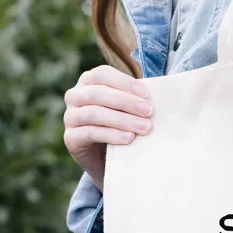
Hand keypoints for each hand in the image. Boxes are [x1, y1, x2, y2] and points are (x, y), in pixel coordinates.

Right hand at [62, 65, 152, 191]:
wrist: (107, 157)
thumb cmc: (121, 124)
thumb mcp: (128, 108)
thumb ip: (137, 97)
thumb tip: (162, 92)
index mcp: (88, 81)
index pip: (102, 74)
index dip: (124, 82)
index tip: (147, 94)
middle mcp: (75, 96)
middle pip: (98, 94)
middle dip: (126, 102)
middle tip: (149, 112)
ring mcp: (70, 117)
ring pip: (94, 114)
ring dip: (122, 120)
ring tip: (144, 128)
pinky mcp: (70, 138)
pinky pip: (89, 133)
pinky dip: (111, 135)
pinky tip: (129, 139)